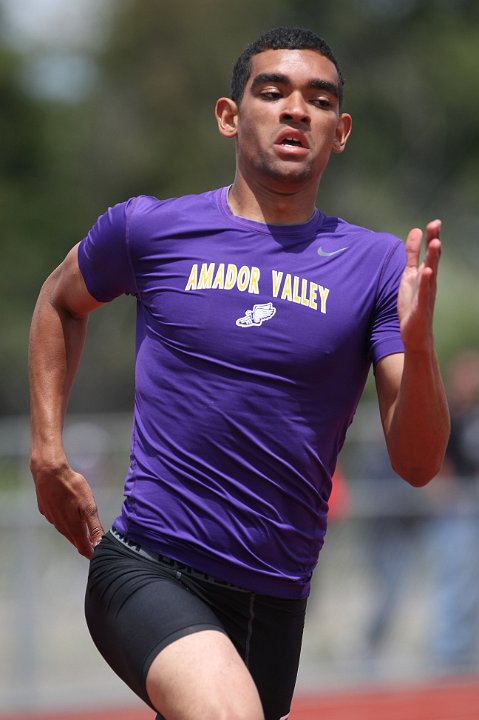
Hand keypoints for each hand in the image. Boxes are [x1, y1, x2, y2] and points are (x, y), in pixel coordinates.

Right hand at [33, 463, 104, 558]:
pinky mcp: (46, 510)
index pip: (83, 547)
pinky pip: (57, 521)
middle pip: (74, 540)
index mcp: (73, 527)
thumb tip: (99, 544)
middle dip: (83, 545)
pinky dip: (65, 522)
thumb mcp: (88, 506)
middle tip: (92, 547)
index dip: (91, 553)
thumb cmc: (71, 487)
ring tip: (82, 534)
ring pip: (65, 531)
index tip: (97, 557)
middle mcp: (61, 526)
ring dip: (74, 534)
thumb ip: (93, 526)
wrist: (48, 473)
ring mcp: (52, 518)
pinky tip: (68, 517)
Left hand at [397, 219, 441, 351]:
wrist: (415, 334)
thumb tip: (415, 232)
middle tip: (436, 224)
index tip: (434, 222)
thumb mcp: (409, 276)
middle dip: (434, 241)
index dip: (432, 237)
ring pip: (431, 273)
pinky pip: (424, 292)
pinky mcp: (421, 306)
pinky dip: (426, 281)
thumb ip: (411, 255)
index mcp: (425, 274)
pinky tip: (427, 271)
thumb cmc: (413, 304)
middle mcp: (429, 282)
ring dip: (433, 258)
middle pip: (433, 259)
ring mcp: (427, 294)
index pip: (430, 253)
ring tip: (435, 243)